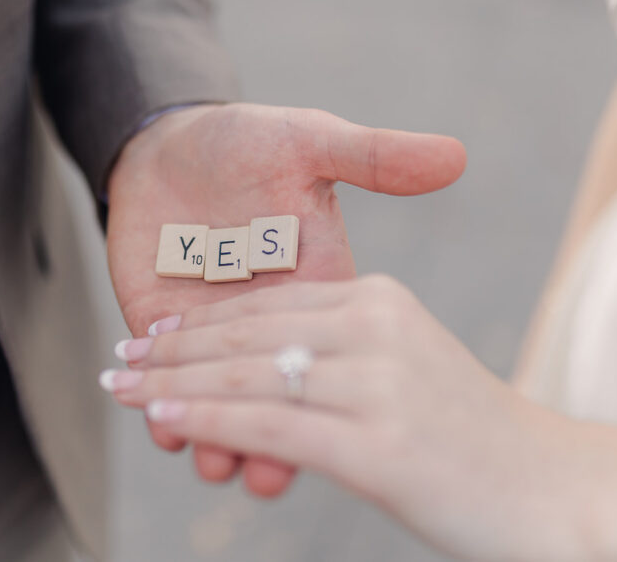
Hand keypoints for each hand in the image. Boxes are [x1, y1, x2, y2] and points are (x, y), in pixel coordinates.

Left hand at [103, 276, 573, 560]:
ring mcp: (376, 381)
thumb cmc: (479, 437)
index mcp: (381, 301)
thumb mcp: (410, 366)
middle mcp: (376, 327)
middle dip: (171, 348)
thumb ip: (347, 346)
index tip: (155, 334)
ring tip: (120, 386)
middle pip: (247, 334)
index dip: (202, 319)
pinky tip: (162, 419)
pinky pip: (266, 422)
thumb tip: (287, 355)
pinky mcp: (374, 441)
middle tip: (115, 360)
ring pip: (246, 374)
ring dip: (172, 380)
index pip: (269, 306)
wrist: (561, 492)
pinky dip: (205, 418)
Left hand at [106, 103, 466, 495]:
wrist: (159, 149)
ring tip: (210, 465)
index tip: (330, 416)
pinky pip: (183, 388)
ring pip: (231, 394)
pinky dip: (177, 413)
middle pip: (272, 374)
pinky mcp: (178, 343)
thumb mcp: (310, 141)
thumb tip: (456, 154)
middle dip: (265, 422)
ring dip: (218, 432)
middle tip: (257, 474)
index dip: (321, 379)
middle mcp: (281, 320)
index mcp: (324, 283)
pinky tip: (167, 433)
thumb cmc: (244, 141)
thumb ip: (375, 156)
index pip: (320, 337)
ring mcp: (229, 339)